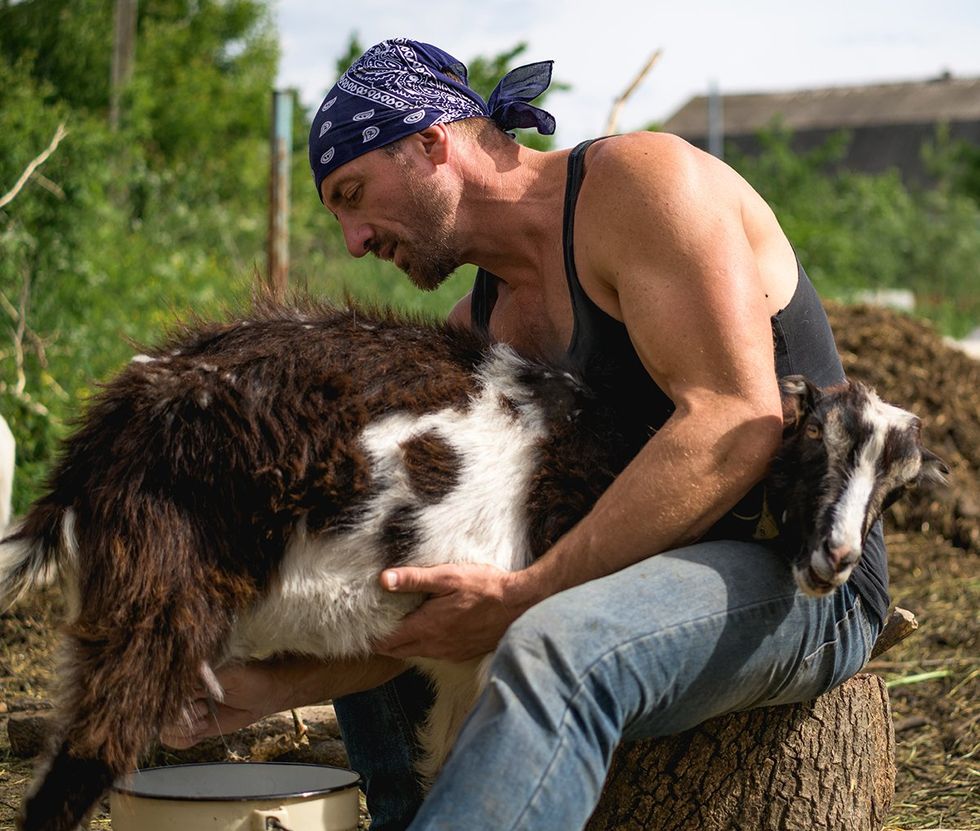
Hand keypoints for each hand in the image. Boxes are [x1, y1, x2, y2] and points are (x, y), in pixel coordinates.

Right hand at [159, 662, 282, 748]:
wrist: (266, 695)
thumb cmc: (252, 678)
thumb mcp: (232, 674)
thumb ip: (209, 678)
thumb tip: (190, 673)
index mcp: (192, 676)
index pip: (167, 692)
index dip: (178, 704)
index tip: (198, 702)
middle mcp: (186, 693)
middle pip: (163, 714)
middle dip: (181, 719)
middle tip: (205, 712)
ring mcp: (189, 710)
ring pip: (165, 729)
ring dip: (182, 731)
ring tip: (204, 723)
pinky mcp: (196, 725)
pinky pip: (176, 739)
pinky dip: (183, 741)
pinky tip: (200, 732)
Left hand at [375, 564, 535, 661]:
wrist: (519, 605)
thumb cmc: (485, 588)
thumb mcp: (448, 576)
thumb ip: (414, 579)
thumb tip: (383, 579)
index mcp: (427, 626)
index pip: (388, 641)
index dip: (371, 636)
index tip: (360, 628)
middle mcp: (434, 645)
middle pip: (398, 651)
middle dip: (383, 642)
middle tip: (372, 629)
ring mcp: (449, 652)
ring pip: (415, 653)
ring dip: (402, 644)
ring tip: (394, 628)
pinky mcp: (462, 653)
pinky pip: (434, 653)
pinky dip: (422, 645)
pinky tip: (425, 631)